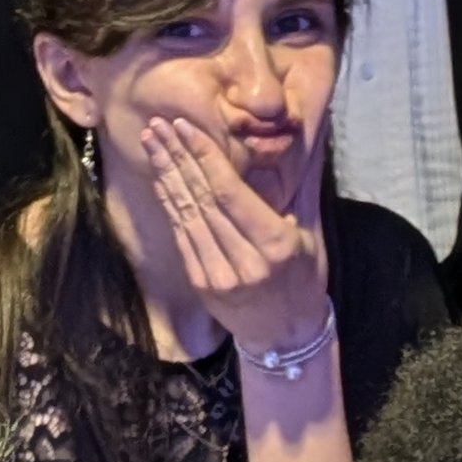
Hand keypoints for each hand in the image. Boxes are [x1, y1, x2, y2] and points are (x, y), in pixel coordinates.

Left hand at [140, 111, 330, 361]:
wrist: (286, 337)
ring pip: (187, 214)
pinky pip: (181, 235)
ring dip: (166, 175)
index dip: (204, 157)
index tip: (184, 126)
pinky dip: (169, 203)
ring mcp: (218, 275)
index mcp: (275, 245)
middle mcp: (244, 261)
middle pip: (203, 199)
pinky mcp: (201, 284)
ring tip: (152, 142)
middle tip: (158, 124)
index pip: (230, 192)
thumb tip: (296, 140)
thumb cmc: (304, 279)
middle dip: (178, 157)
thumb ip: (297, 189)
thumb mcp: (310, 234)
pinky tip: (161, 178)